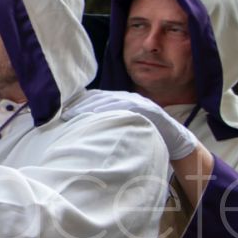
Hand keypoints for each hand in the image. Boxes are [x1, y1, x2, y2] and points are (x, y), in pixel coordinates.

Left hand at [65, 90, 197, 159]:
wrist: (175, 139)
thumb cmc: (143, 135)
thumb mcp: (121, 128)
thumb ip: (105, 125)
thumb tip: (81, 130)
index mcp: (120, 101)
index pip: (95, 98)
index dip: (79, 103)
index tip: (63, 111)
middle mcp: (128, 98)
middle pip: (100, 97)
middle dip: (81, 105)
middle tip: (65, 114)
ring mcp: (139, 102)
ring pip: (112, 100)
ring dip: (93, 106)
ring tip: (77, 114)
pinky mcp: (149, 109)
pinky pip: (129, 106)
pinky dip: (114, 109)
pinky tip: (101, 114)